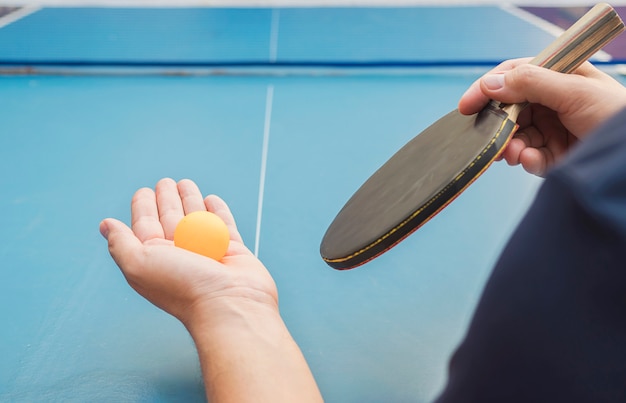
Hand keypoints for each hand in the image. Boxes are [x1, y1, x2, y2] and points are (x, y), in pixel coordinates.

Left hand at [99, 178, 277, 328]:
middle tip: (165, 182)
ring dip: (190, 199)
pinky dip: (218, 211)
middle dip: (166, 199)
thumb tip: (105, 225)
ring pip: (196, 218)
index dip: (143, 207)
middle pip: (170, 218)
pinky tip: (211, 199)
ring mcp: (207, 252)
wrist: (228, 303)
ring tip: (186, 184)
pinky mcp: (233, 251)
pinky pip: (223, 225)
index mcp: (155, 259)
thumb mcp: (139, 264)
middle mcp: (180, 255)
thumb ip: (120, 243)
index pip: (146, 226)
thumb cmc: (183, 286)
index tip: (145, 191)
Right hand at [458, 59, 625, 175]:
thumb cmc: (617, 116)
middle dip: (498, 124)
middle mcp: (553, 100)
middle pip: (510, 108)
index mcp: (559, 75)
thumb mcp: (574, 91)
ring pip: (515, 135)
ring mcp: (553, 128)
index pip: (514, 75)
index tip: (467, 105)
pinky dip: (525, 160)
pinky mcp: (554, 155)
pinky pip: (528, 157)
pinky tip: (529, 160)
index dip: (488, 88)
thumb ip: (530, 83)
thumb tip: (489, 83)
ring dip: (510, 145)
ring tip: (512, 153)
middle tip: (490, 137)